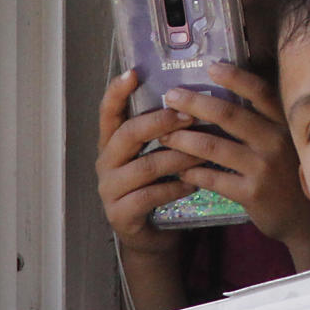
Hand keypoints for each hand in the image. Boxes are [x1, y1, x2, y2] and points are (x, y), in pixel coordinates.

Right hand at [94, 70, 203, 258]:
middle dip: (159, 122)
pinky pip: (150, 196)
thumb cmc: (157, 187)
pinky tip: (193, 183)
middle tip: (189, 116)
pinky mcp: (120, 214)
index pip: (108, 112)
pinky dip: (175, 187)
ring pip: (146, 166)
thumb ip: (162, 132)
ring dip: (178, 157)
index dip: (117, 92)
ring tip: (203, 152)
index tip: (134, 73)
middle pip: (128, 134)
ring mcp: (110, 189)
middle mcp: (106, 162)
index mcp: (112, 143)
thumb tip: (191, 97)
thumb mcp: (155, 155)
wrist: (151, 236)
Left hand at [157, 63, 309, 270]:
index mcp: (284, 123)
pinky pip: (213, 178)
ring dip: (184, 139)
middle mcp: (276, 141)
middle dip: (194, 103)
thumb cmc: (289, 173)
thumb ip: (263, 121)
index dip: (235, 78)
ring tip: (164, 134)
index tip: (210, 66)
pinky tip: (179, 171)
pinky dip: (192, 173)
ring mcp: (263, 168)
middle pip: (228, 114)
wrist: (304, 220)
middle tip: (170, 96)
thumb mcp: (286, 142)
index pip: (260, 92)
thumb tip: (224, 98)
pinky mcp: (252, 193)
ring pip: (214, 146)